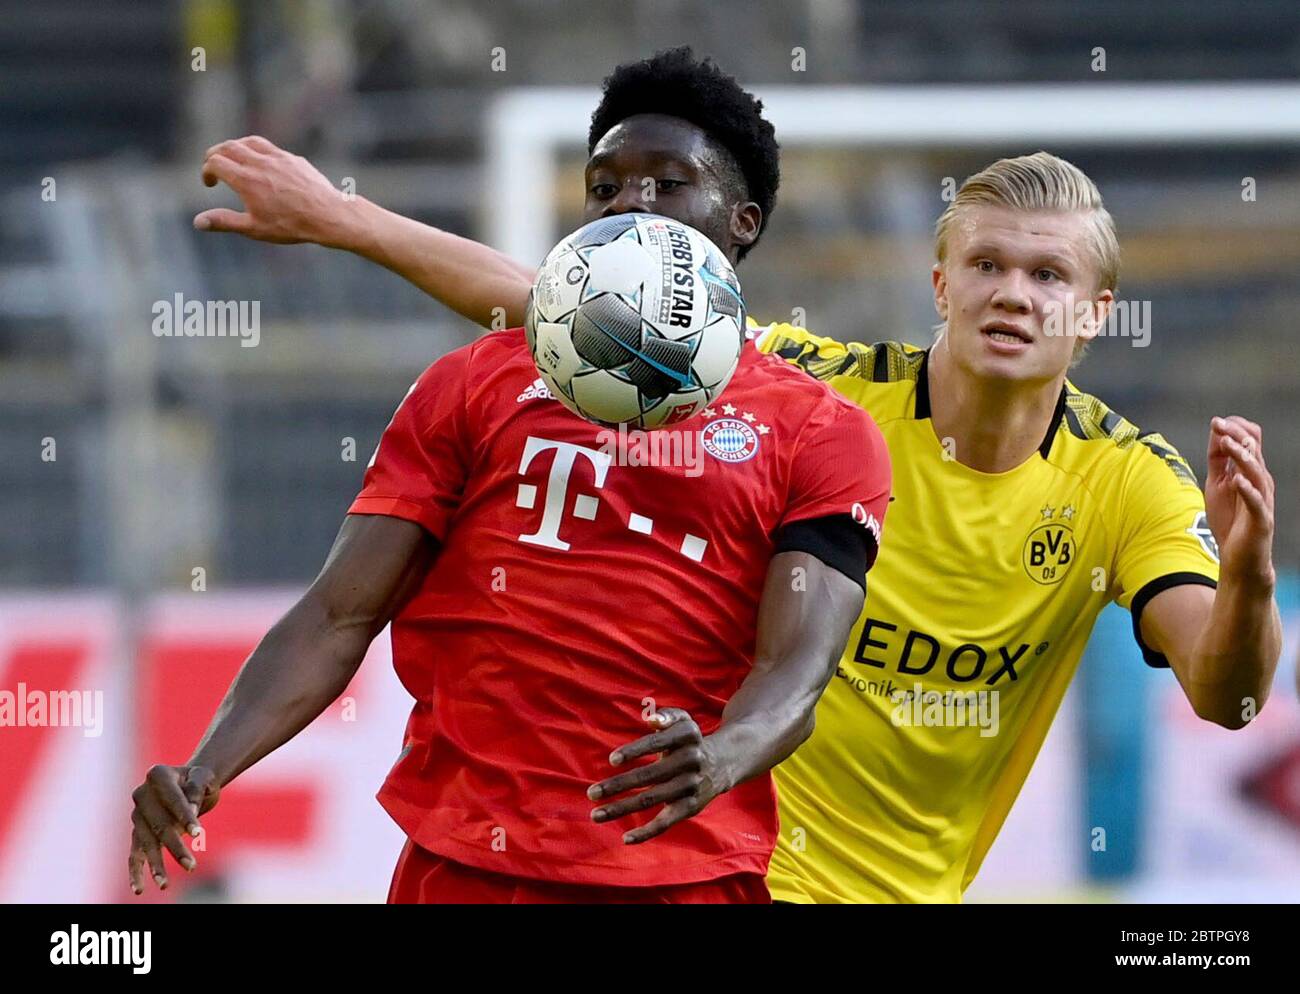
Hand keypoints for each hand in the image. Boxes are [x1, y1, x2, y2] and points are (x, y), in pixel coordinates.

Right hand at [128, 764, 219, 894]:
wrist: (190, 783)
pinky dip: (136, 871)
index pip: (172, 799)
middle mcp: (142, 794)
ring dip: (156, 864)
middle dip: (174, 847)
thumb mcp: (203, 777)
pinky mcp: (137, 833)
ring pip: (146, 843)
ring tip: (164, 885)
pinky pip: (134, 854)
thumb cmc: (199, 780)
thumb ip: (197, 788)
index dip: (184, 816)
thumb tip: (192, 809)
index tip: (198, 834)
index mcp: (157, 775)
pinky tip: (139, 889)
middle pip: (158, 825)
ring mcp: (137, 815)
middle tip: (191, 866)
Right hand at [194, 135, 354, 246]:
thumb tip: (198, 222)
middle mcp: (259, 163)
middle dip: (215, 155)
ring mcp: (277, 158)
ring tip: (233, 158)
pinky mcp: (293, 159)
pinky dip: (256, 150)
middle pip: (227, 147)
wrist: (328, 215)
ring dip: (235, 147)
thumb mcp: (254, 228)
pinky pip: (268, 147)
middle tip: (214, 167)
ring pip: (248, 142)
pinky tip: (259, 162)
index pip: (215, 162)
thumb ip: (224, 222)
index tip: (210, 183)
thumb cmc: (291, 225)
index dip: (207, 171)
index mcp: (245, 179)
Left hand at [587, 708, 726, 844]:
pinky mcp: (689, 808)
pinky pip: (666, 823)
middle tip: (591, 793)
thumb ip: (667, 716)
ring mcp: (690, 787)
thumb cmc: (689, 740)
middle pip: (649, 776)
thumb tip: (651, 719)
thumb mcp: (683, 721)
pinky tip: (626, 838)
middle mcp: (691, 762)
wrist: (722, 764)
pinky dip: (646, 832)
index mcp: (687, 737)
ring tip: (596, 814)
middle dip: (618, 785)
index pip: (657, 743)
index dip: (634, 751)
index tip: (612, 760)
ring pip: (651, 800)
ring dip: (621, 809)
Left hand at [1205, 416, 1274, 587]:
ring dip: (1242, 457)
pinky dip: (1247, 490)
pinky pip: (1257, 502)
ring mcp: (1262, 501)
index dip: (1235, 431)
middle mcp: (1261, 483)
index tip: (1216, 421)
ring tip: (1227, 444)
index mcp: (1251, 473)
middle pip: (1254, 453)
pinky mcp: (1261, 520)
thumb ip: (1218, 463)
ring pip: (1257, 473)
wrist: (1240, 558)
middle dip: (1236, 437)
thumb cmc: (1230, 521)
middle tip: (1219, 424)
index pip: (1250, 444)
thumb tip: (1217, 435)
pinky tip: (1237, 479)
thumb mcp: (1218, 486)